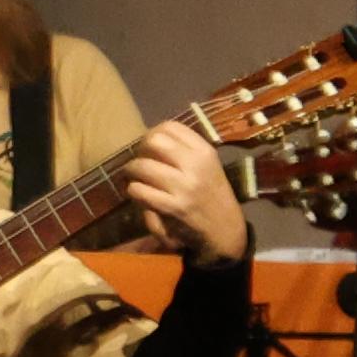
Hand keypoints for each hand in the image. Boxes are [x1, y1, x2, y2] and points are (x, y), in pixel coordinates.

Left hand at [125, 120, 250, 265]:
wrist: (224, 229)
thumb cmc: (210, 193)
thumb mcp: (205, 165)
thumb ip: (182, 150)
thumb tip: (148, 137)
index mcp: (204, 151)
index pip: (169, 127)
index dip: (152, 135)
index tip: (150, 148)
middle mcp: (196, 165)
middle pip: (153, 141)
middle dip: (139, 151)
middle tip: (140, 162)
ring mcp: (185, 186)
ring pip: (141, 166)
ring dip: (131, 172)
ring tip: (135, 178)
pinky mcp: (173, 207)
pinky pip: (138, 190)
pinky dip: (133, 191)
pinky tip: (140, 195)